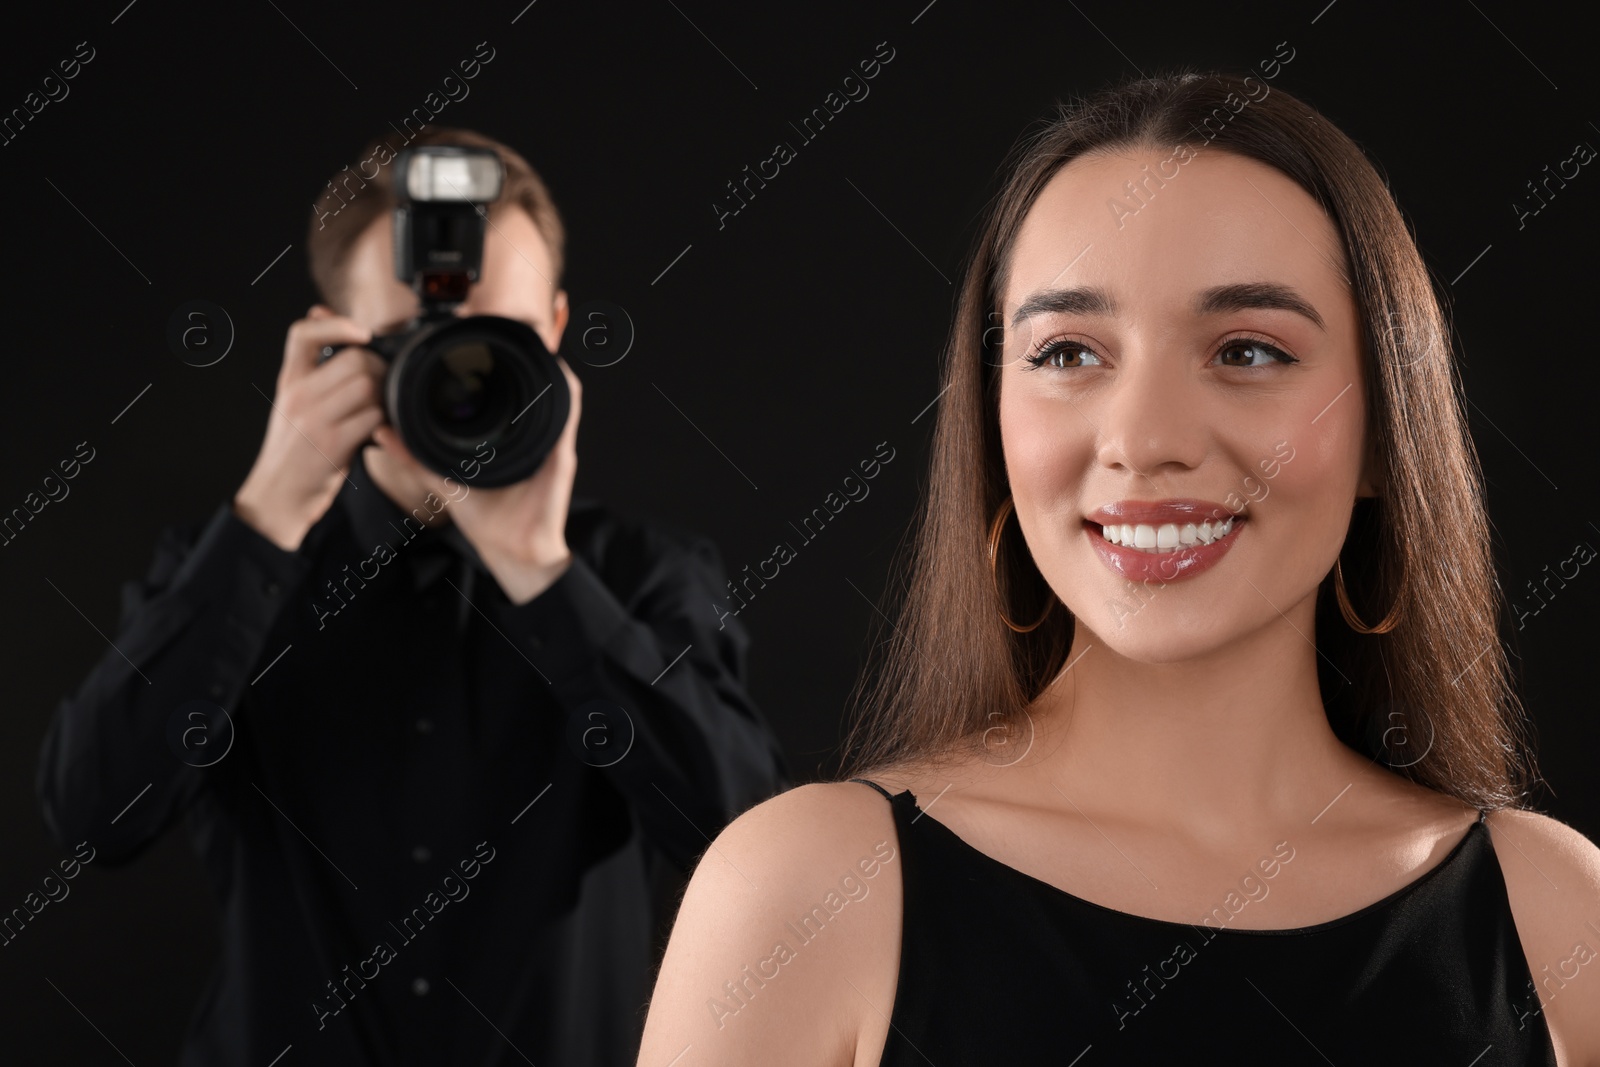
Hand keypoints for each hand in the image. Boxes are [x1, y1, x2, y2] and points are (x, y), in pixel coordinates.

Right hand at [234, 305, 386, 551]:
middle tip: (381, 386)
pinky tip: (377, 431)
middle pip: (354, 360)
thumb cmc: (294, 446)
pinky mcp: (332, 443)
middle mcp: (298, 395)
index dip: (336, 324)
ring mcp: (314, 419)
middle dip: (379, 369)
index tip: (362, 332)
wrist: (279, 493)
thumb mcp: (294, 399)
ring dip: (383, 397)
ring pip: (367, 386)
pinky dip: (384, 422)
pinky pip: (373, 417)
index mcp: (289, 380)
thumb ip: (311, 363)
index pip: (302, 333)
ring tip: (378, 409)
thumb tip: (320, 312)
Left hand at [372, 355, 582, 604]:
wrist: (515, 553)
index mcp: (502, 439)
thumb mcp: (443, 482)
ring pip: (554, 392)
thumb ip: (415, 456)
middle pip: (530, 385)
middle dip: (520, 355)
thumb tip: (384, 432)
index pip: (501, 395)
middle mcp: (528, 435)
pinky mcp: (560, 455)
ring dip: (546, 365)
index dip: (490, 366)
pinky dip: (565, 392)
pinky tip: (557, 371)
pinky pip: (567, 417)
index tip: (472, 342)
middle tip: (501, 328)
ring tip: (532, 336)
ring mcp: (547, 443)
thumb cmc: (488, 521)